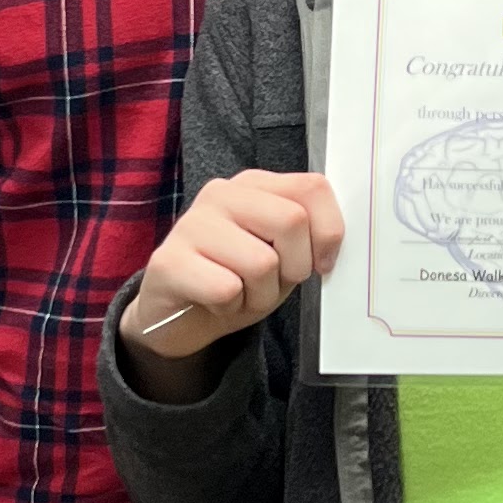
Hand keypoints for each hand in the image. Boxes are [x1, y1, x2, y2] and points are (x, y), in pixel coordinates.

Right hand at [122, 170, 344, 373]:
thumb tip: (334, 240)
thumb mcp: (283, 254)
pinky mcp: (168, 261)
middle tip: (274, 282)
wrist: (180, 316)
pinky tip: (216, 303)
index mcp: (254, 185)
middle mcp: (221, 194)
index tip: (321, 264)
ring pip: (261, 263)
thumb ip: (307, 235)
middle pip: (291, 221)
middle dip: (295, 267)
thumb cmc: (238, 280)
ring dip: (261, 296)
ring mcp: (191, 224)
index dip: (329, 232)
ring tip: (241, 294)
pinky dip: (231, 308)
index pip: (312, 187)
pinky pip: (226, 289)